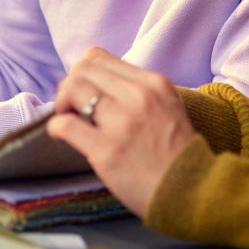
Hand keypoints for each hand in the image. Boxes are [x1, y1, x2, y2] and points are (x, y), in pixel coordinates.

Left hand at [46, 47, 198, 218]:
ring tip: (68, 120)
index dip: (83, 73)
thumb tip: (96, 83)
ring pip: (72, 89)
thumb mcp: (168, 107)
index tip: (84, 92)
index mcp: (153, 83)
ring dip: (61, 103)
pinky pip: (65, 125)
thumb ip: (138, 91)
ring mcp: (122, 123)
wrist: (191, 191)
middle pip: (82, 69)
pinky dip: (56, 128)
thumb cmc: (176, 154)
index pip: (99, 57)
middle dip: (68, 86)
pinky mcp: (107, 150)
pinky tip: (63, 138)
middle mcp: (139, 96)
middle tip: (71, 108)